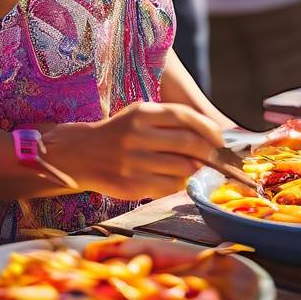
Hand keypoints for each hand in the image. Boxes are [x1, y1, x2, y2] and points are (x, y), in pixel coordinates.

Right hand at [46, 102, 223, 200]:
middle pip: (188, 144)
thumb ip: (170, 122)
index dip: (208, 128)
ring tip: (193, 168)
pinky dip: (180, 184)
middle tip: (215, 157)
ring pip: (182, 168)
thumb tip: (209, 138)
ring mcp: (133, 162)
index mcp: (141, 113)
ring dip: (195, 170)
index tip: (219, 139)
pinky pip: (169, 187)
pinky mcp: (132, 185)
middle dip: (209, 152)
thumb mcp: (140, 115)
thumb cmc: (120, 132)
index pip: (184, 116)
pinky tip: (176, 179)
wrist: (82, 154)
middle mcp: (137, 135)